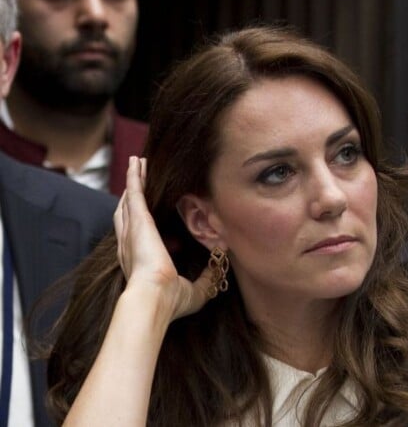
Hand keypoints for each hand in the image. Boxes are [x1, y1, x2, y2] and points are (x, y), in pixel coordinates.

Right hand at [114, 156, 213, 320]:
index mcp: (141, 259)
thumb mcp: (194, 290)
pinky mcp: (138, 219)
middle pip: (129, 211)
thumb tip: (219, 266)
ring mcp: (132, 230)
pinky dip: (134, 177)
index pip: (139, 235)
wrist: (155, 297)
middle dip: (133, 194)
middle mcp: (131, 243)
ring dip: (133, 180)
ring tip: (136, 164)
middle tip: (137, 177)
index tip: (147, 212)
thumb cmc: (170, 301)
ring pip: (130, 198)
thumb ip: (206, 278)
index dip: (140, 222)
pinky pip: (134, 192)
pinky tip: (136, 163)